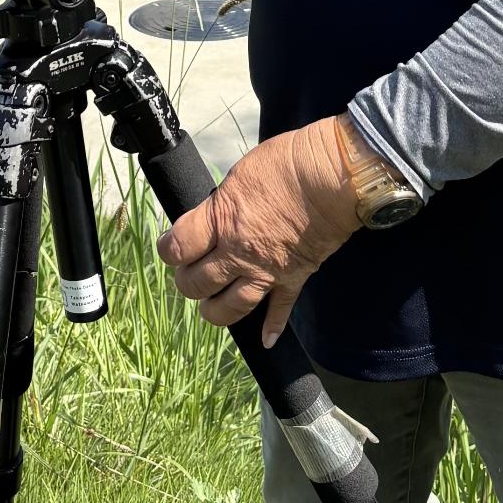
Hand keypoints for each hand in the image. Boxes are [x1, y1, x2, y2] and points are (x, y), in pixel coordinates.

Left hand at [156, 117, 357, 345]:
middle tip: (191, 270)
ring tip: (211, 304)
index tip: (171, 247)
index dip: (168, 250)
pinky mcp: (294, 277)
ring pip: (229, 308)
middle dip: (187, 280)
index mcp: (221, 220)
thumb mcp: (239, 176)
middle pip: (196, 284)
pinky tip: (266, 339)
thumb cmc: (288, 163)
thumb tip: (209, 218)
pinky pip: (280, 311)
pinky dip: (272, 328)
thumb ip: (220, 205)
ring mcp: (267, 270)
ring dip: (214, 310)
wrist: (334, 175)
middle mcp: (239, 252)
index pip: (177, 249)